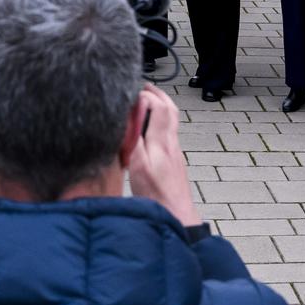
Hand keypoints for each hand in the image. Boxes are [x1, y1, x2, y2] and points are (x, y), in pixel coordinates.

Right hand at [126, 85, 198, 225]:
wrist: (178, 217)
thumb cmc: (157, 197)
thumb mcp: (137, 167)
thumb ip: (132, 141)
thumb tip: (127, 118)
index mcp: (162, 142)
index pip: (159, 106)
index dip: (146, 95)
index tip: (131, 91)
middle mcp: (172, 144)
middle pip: (170, 110)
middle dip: (157, 95)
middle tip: (143, 87)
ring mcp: (175, 154)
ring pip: (171, 122)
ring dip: (160, 107)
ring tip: (145, 103)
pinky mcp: (174, 163)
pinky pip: (168, 135)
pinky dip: (159, 124)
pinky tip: (148, 131)